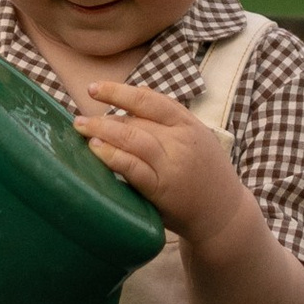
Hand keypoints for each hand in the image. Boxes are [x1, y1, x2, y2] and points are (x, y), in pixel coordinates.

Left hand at [73, 73, 250, 250]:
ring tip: (81, 129)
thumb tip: (138, 91)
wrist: (224, 213)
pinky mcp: (163, 189)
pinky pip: (134, 169)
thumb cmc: (205, 172)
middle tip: (78, 119)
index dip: (119, 92)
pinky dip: (113, 157)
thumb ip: (169, 116)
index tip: (94, 89)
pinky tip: (96, 150)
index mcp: (188, 124)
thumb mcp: (196, 136)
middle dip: (104, 117)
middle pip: (137, 120)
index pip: (150, 100)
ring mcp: (172, 165)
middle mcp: (181, 141)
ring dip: (103, 132)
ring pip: (133, 140)